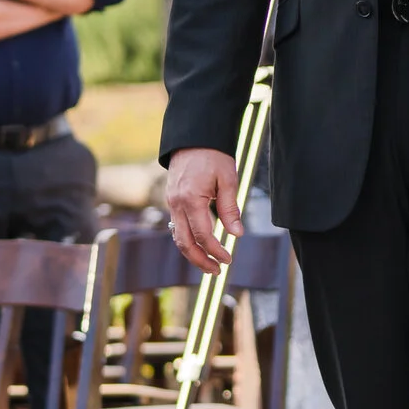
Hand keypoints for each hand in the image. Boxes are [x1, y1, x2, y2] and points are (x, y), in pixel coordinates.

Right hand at [167, 147, 241, 272]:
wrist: (192, 137)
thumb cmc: (213, 155)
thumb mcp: (227, 179)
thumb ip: (230, 208)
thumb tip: (237, 234)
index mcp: (191, 199)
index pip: (203, 235)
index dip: (216, 250)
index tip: (228, 259)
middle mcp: (176, 204)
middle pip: (185, 243)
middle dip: (200, 260)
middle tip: (217, 271)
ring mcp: (171, 202)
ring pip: (178, 237)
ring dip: (192, 254)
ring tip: (209, 264)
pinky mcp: (172, 200)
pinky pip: (177, 226)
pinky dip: (187, 240)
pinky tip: (200, 246)